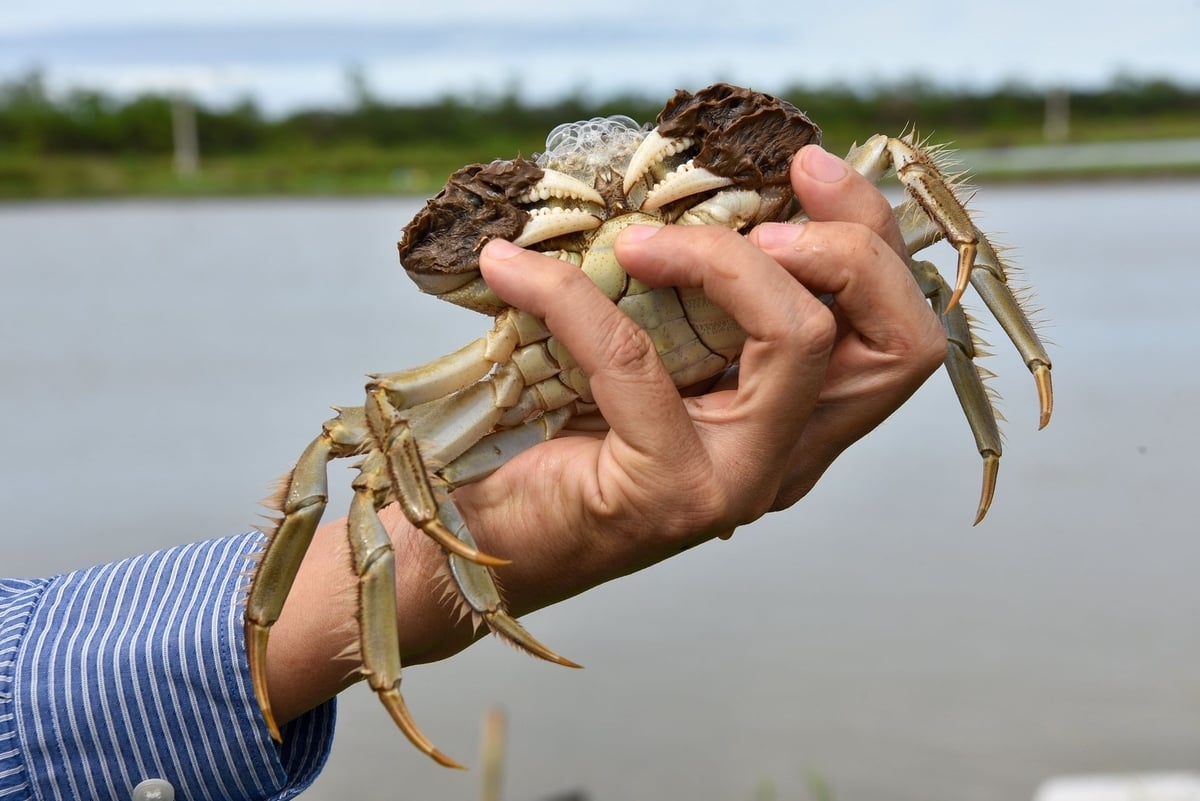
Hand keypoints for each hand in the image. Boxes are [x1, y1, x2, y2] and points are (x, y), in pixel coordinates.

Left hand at [265, 145, 945, 722]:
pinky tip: (512, 270)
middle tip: (770, 203)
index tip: (803, 167)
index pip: (898, 334)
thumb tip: (681, 183)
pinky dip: (574, 296)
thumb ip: (692, 298)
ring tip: (642, 241)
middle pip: (899, 345)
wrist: (485, 544)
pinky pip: (637, 360)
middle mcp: (790, 457)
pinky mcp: (668, 490)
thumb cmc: (561, 440)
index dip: (873, 236)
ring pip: (802, 341)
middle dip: (851, 244)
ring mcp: (738, 481)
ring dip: (728, 259)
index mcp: (801, 421)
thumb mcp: (650, 353)